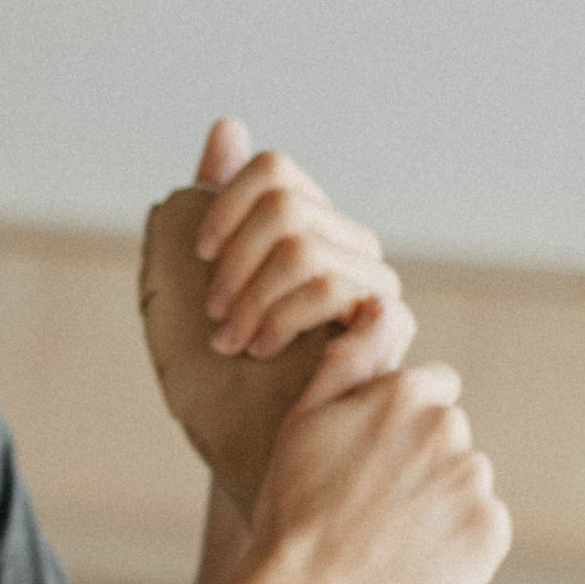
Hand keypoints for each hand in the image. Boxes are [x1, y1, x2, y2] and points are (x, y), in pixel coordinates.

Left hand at [191, 119, 413, 373]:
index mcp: (307, 229)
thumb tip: (228, 126)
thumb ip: (214, 211)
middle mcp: (349, 248)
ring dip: (253, 299)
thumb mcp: (196, 291)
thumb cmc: (221, 383)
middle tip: (216, 318)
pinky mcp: (388, 325)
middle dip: (234, 264)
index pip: (275, 170)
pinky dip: (285, 318)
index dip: (227, 203)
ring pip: (305, 248)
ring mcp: (374, 285)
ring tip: (233, 343)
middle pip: (285, 207)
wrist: (246, 457)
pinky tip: (266, 351)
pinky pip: (338, 289)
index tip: (199, 255)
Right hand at [251, 327, 511, 583]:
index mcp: (406, 395)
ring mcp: (474, 484)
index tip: (372, 456)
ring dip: (442, 499)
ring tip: (393, 533)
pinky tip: (416, 556)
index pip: (433, 387)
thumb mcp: (305, 419)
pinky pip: (483, 526)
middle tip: (376, 501)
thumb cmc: (296, 506)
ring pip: (466, 480)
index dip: (399, 421)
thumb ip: (350, 358)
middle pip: (451, 435)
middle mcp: (450, 430)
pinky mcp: (491, 534)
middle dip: (423, 459)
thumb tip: (380, 304)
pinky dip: (459, 541)